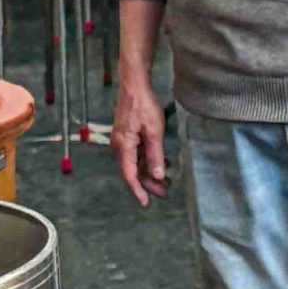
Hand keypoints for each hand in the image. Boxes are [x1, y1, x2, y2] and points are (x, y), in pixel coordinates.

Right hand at [113, 78, 168, 203]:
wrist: (134, 85)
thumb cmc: (143, 105)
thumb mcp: (154, 131)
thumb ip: (155, 154)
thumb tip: (158, 175)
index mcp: (123, 146)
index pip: (129, 175)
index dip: (138, 190)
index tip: (146, 203)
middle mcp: (120, 146)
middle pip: (133, 171)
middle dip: (148, 184)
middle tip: (165, 192)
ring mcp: (123, 141)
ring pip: (135, 164)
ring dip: (150, 173)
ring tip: (166, 181)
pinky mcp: (127, 136)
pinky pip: (137, 154)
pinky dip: (148, 161)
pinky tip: (162, 164)